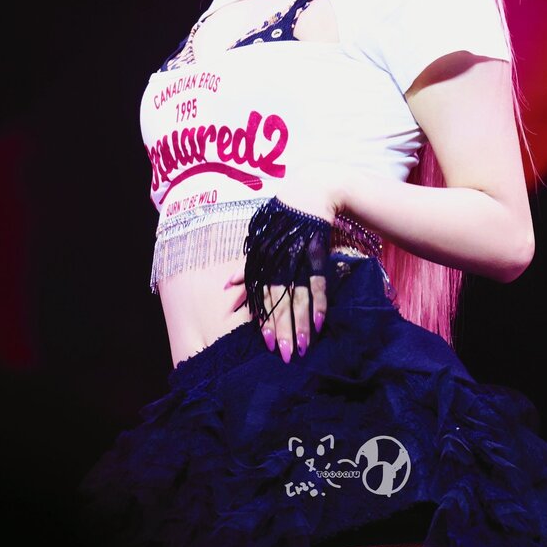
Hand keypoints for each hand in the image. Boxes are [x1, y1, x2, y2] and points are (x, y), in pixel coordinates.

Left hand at [225, 165, 346, 362]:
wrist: (311, 191)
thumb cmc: (281, 218)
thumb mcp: (259, 238)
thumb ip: (246, 266)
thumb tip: (226, 286)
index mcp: (263, 259)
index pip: (261, 295)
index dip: (263, 319)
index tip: (265, 342)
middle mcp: (279, 260)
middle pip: (279, 301)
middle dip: (281, 329)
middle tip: (283, 355)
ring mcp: (300, 258)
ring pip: (298, 297)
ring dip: (299, 323)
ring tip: (300, 348)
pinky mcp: (318, 253)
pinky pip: (319, 284)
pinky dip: (320, 304)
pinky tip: (319, 325)